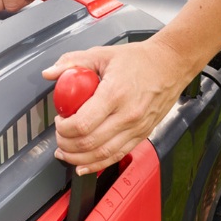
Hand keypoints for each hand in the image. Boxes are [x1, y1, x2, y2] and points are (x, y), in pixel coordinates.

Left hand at [44, 39, 196, 173]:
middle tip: (59, 137)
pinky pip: (116, 156)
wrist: (171, 65)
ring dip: (78, 158)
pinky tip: (82, 165)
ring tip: (65, 153)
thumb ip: (73, 62)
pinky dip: (96, 165)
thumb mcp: (103, 54)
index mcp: (115, 93)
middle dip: (67, 144)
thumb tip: (50, 73)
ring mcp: (136, 128)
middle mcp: (127, 115)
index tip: (59, 121)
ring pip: (101, 154)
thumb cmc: (139, 60)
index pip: (82, 124)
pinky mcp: (141, 135)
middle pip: (89, 143)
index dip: (64, 129)